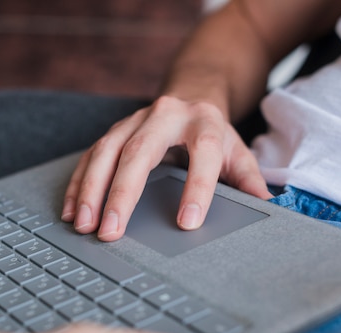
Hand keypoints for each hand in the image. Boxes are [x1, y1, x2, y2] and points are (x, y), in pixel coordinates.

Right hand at [61, 96, 271, 240]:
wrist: (191, 93)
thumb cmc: (214, 132)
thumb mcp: (238, 151)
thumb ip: (249, 180)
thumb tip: (268, 209)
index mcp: (204, 123)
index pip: (202, 155)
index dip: (196, 189)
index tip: (187, 224)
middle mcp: (165, 116)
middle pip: (140, 152)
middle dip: (122, 193)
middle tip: (111, 231)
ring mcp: (134, 120)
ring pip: (107, 151)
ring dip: (90, 190)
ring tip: (83, 224)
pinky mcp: (114, 129)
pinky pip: (91, 154)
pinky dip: (79, 183)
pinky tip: (72, 209)